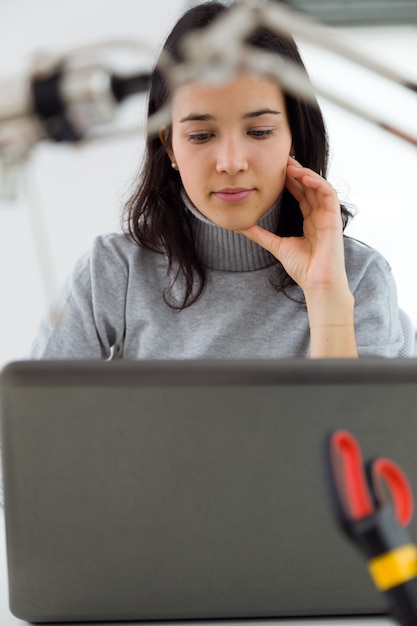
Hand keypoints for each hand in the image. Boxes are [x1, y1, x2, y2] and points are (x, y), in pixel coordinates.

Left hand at [237, 156, 348, 296]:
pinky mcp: (334, 218)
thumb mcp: (276, 246)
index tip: (275, 170)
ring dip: (306, 173)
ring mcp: (328, 216)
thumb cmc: (302, 268)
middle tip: (281, 159)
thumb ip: (261, 235)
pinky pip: (328, 194)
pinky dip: (317, 183)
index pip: (300, 194)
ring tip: (290, 164)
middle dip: (296, 172)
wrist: (317, 283)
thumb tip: (241, 227)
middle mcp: (320, 216)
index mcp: (309, 221)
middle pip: (309, 187)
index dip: (290, 181)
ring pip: (318, 186)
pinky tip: (304, 177)